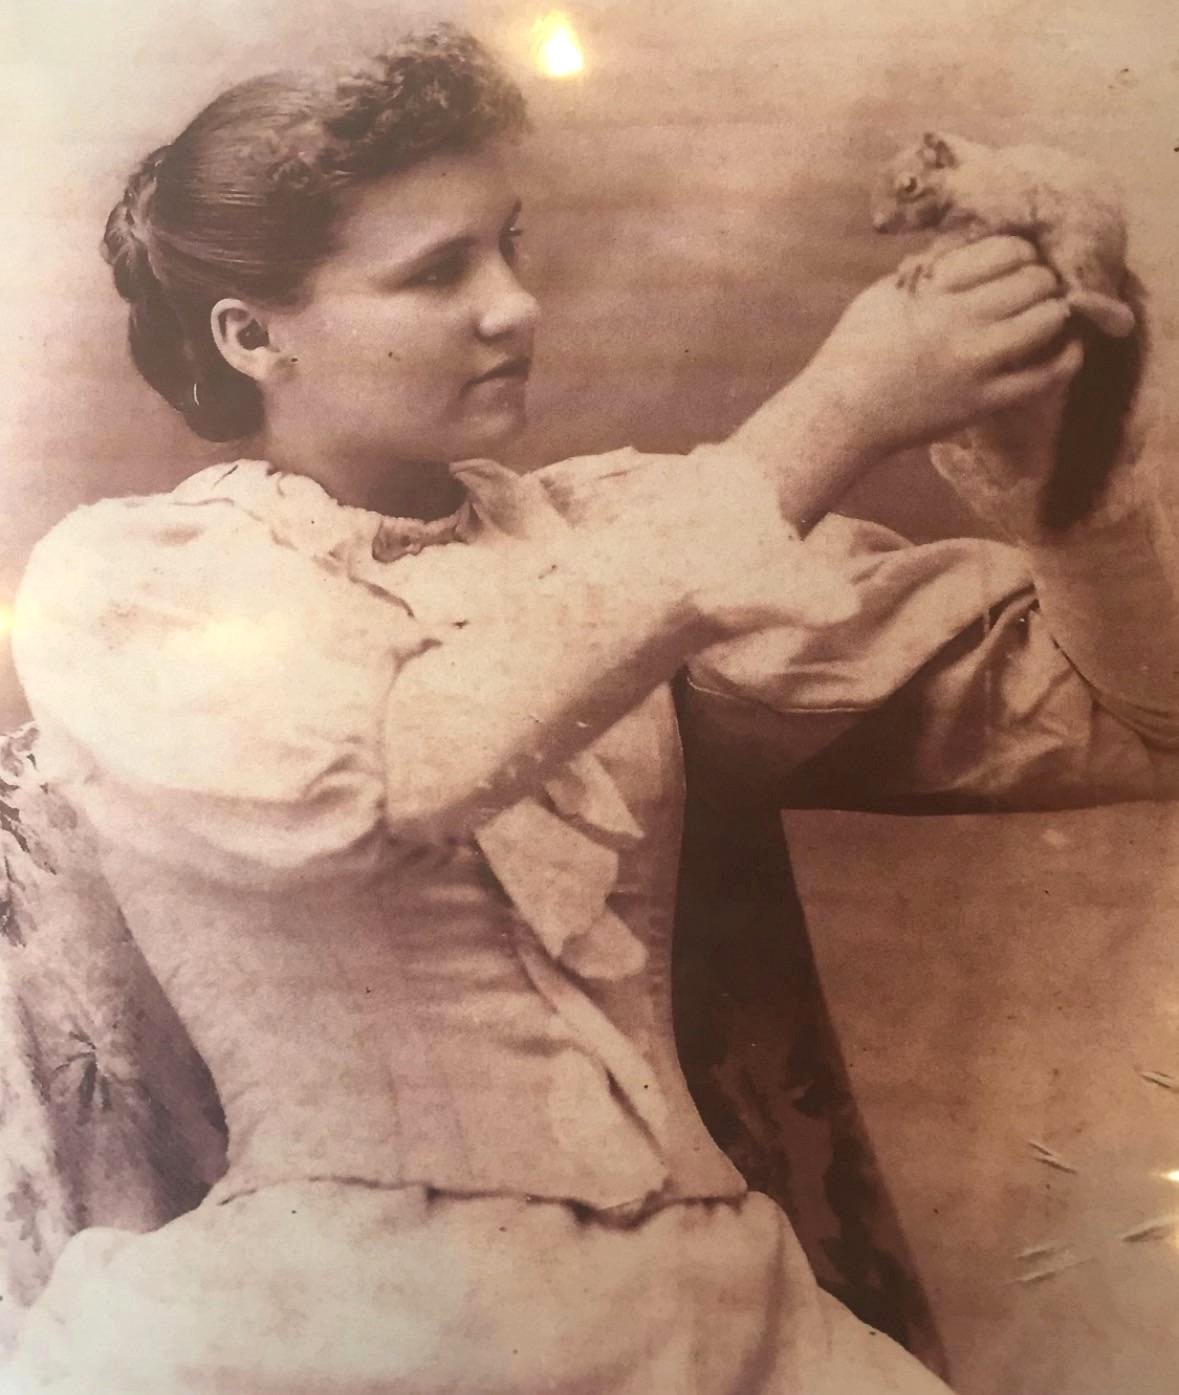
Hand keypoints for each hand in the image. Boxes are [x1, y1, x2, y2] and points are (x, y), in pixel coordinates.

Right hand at [804, 236, 1082, 458]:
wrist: (840, 413)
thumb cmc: (854, 350)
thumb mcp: (885, 292)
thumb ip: (932, 272)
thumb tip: (974, 254)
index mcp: (934, 288)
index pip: (1007, 249)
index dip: (1019, 253)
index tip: (1014, 264)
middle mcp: (959, 321)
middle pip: (1034, 280)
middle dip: (1039, 281)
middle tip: (1032, 292)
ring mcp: (974, 363)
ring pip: (1048, 319)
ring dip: (1052, 312)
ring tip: (1044, 317)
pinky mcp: (983, 401)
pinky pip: (1046, 375)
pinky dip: (1066, 356)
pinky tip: (1066, 347)